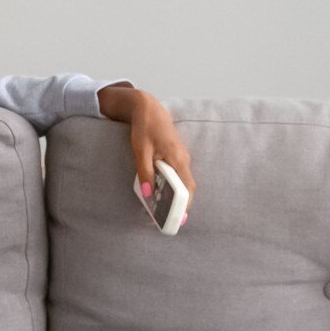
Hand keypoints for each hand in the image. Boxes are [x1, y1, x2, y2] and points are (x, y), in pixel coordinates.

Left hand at [102, 85, 196, 215]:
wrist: (149, 109)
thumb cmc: (145, 128)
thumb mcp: (141, 151)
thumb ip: (145, 172)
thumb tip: (148, 194)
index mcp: (177, 158)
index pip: (187, 187)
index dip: (186, 204)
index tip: (181, 218)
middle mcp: (184, 159)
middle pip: (188, 187)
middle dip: (183, 205)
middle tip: (174, 221)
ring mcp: (182, 157)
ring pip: (184, 182)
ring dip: (179, 197)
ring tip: (167, 212)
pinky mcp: (177, 156)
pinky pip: (180, 175)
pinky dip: (175, 187)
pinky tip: (165, 194)